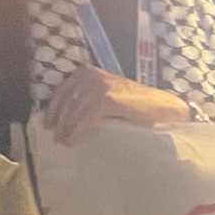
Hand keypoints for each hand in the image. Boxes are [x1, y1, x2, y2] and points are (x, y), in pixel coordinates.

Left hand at [41, 66, 194, 145]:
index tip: (49, 124)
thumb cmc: (140, 107)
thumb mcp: (110, 98)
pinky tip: (74, 141)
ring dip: (67, 128)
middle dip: (59, 121)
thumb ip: (90, 100)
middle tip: (56, 138)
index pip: (64, 90)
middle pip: (66, 100)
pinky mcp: (107, 99)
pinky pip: (86, 118)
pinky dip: (78, 131)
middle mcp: (92, 75)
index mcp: (89, 72)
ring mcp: (99, 86)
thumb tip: (69, 118)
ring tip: (64, 142)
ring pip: (74, 110)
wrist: (165, 109)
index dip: (54, 108)